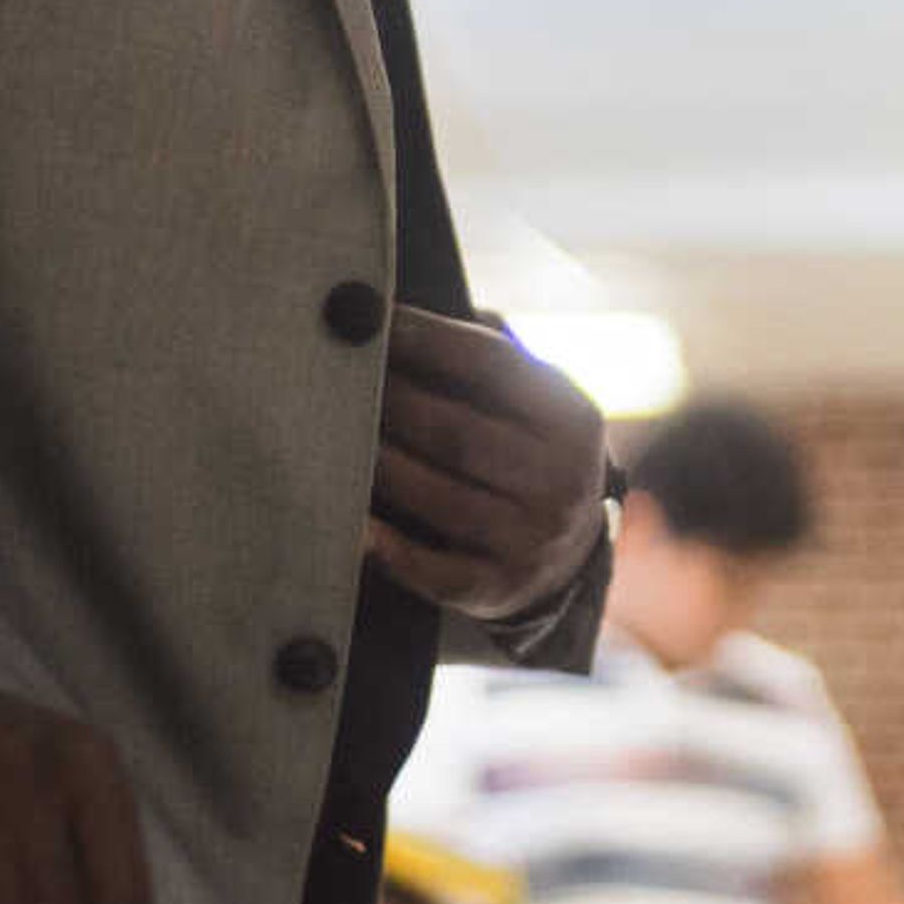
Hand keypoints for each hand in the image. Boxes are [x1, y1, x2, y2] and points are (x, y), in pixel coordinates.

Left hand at [366, 309, 606, 618]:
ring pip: (440, 499)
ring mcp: (533, 538)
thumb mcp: (539, 404)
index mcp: (571, 418)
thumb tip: (406, 317)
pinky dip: (390, 550)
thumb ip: (491, 363)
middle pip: (457, 433)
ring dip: (380, 467)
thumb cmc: (530, 454)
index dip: (428, 339)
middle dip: (392, 404)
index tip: (378, 319)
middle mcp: (562, 479)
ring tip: (332, 440)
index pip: (492, 365)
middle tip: (340, 382)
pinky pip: (436, 571)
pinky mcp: (501, 587)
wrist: (571, 550)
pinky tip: (354, 526)